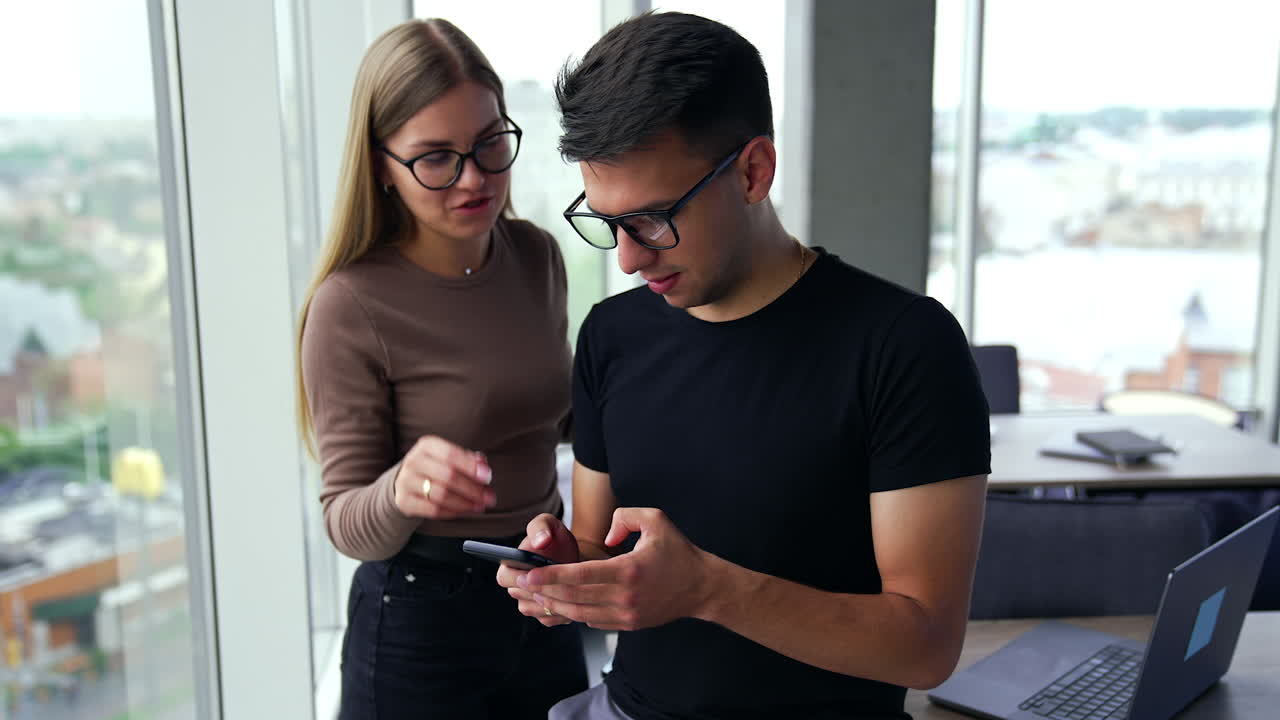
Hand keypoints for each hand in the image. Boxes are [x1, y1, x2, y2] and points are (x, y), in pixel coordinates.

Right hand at [392, 436, 494, 518]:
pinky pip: (432, 510)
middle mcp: (414, 461)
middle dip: (472, 489)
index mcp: (427, 446)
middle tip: (489, 497)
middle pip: (448, 476)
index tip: (487, 476)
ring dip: (465, 503)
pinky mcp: (404, 501)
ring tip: (479, 506)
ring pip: (441, 495)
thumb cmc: (433, 467)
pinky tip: (463, 511)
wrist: (404, 481)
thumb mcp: (447, 457)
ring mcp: (406, 482)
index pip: (451, 455)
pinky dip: (451, 512)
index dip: (470, 466)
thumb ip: (467, 459)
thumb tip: (483, 465)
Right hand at [497, 513, 579, 625]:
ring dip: (553, 601)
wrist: (574, 556)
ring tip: (571, 588)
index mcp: (509, 565)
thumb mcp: (549, 524)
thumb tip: (540, 541)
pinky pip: (549, 618)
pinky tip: (574, 598)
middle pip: (522, 597)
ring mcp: (528, 603)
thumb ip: (541, 528)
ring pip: (536, 610)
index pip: (505, 577)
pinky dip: (562, 611)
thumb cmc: (557, 539)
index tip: (538, 573)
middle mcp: (515, 587)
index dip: (520, 578)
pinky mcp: (543, 615)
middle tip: (562, 581)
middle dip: (541, 590)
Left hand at [518, 508, 714, 630]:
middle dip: (542, 591)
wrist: (701, 588)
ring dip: (553, 605)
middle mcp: (624, 597)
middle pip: (573, 598)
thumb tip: (606, 534)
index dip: (550, 576)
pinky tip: (559, 603)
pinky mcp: (627, 624)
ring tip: (533, 594)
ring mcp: (625, 614)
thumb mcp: (656, 520)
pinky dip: (573, 613)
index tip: (529, 573)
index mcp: (628, 571)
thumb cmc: (679, 553)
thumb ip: (625, 517)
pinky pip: (592, 620)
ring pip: (579, 613)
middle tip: (520, 583)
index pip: (580, 575)